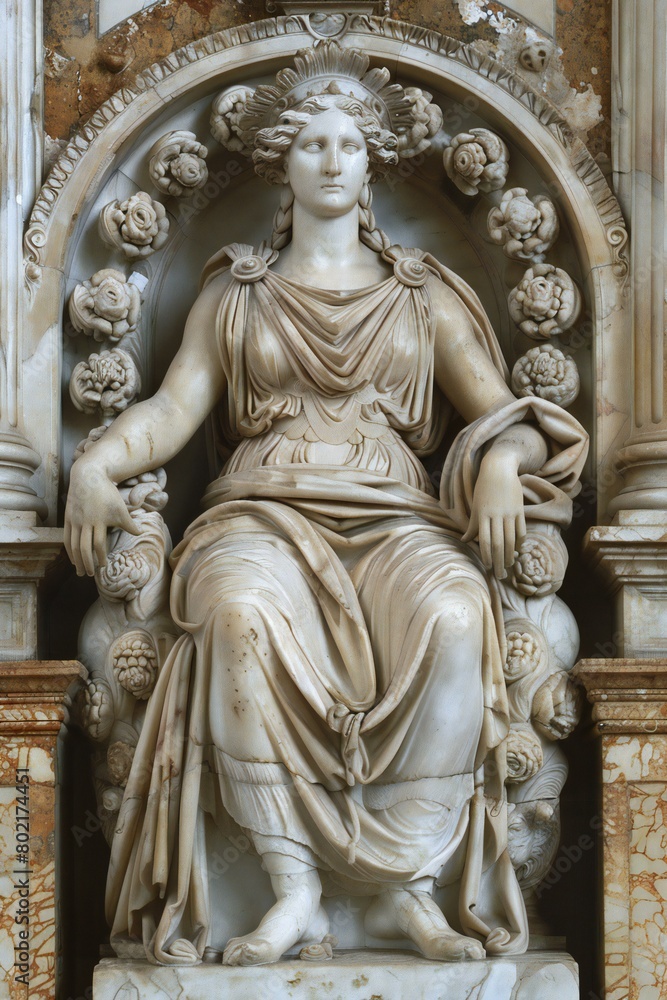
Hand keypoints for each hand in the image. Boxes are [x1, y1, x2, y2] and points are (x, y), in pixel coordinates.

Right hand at [64, 460, 138, 576]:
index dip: (101, 557)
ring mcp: (75, 520)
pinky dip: (69, 550)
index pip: (99, 545)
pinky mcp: (68, 518)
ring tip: (80, 571)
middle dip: (87, 563)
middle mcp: (85, 522)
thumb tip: (140, 533)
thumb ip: (129, 523)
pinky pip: (66, 538)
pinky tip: (72, 558)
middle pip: (84, 548)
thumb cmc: (107, 493)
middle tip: (90, 575)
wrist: (88, 476)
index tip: (104, 567)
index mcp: (100, 521)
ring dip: (76, 560)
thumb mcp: (120, 508)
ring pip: (73, 545)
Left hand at [462, 449, 525, 578]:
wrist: (499, 469)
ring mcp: (510, 512)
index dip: (487, 556)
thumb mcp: (476, 507)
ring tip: (509, 565)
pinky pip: (521, 530)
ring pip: (511, 539)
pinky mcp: (520, 509)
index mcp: (483, 515)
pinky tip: (518, 550)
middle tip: (500, 575)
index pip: (486, 541)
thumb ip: (472, 525)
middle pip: (500, 544)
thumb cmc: (483, 489)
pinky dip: (520, 542)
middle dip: (499, 562)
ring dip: (511, 555)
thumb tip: (464, 541)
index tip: (488, 567)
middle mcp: (497, 515)